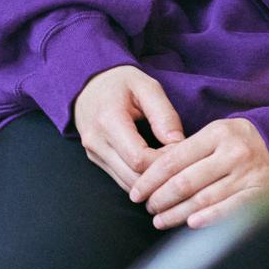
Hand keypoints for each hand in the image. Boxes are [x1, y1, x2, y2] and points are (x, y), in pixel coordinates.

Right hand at [73, 65, 184, 192]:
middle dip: (160, 177)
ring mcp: (93, 152)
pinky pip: (121, 181)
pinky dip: (141, 181)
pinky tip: (155, 170)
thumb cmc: (120, 83)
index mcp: (108, 120)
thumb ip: (164, 114)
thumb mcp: (147, 86)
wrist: (87, 83)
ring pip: (127, 185)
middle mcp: (96, 141)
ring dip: (151, 183)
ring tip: (169, 169)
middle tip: (179, 164)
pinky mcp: (96, 159)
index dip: (164, 162)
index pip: (139, 160)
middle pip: (133, 178)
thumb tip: (178, 143)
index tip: (180, 151)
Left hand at [130, 118, 268, 228]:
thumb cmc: (237, 142)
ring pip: (203, 199)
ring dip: (178, 213)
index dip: (150, 179)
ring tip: (160, 220)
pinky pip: (230, 210)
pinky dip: (208, 219)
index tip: (136, 192)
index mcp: (216, 133)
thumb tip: (151, 176)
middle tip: (147, 208)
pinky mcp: (262, 192)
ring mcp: (248, 174)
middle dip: (160, 198)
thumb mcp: (214, 134)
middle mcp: (232, 153)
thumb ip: (188, 151)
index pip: (173, 160)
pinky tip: (190, 224)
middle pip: (185, 182)